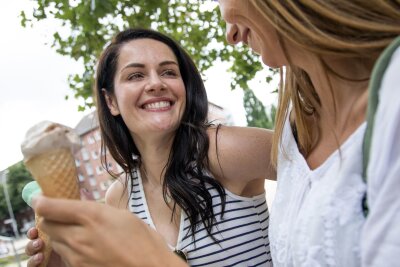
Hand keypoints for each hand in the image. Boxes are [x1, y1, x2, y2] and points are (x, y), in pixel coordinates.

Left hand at [33, 196, 186, 266]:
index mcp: (92, 216)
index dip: (40, 201)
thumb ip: (96, 211)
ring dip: (60, 234)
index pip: (48, 207)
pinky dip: (69, 250)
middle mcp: (79, 236)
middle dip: (51, 218)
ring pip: (53, 241)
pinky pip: (64, 256)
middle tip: (63, 215)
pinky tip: (87, 248)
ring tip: (80, 233)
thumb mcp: (122, 215)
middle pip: (46, 224)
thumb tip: (80, 209)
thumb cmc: (143, 241)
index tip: (40, 198)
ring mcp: (77, 257)